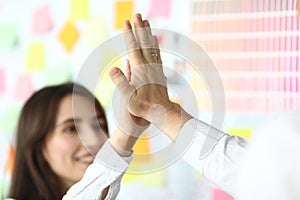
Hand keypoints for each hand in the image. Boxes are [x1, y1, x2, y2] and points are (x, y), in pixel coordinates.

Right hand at [110, 14, 191, 140]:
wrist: (162, 112)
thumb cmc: (143, 108)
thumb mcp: (128, 98)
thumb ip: (121, 83)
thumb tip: (113, 68)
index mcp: (140, 69)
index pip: (133, 47)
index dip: (129, 34)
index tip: (126, 22)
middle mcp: (149, 65)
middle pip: (144, 42)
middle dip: (140, 27)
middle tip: (138, 14)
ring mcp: (156, 67)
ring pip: (152, 45)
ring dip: (148, 32)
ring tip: (147, 21)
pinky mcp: (159, 71)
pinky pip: (157, 53)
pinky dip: (155, 44)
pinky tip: (155, 40)